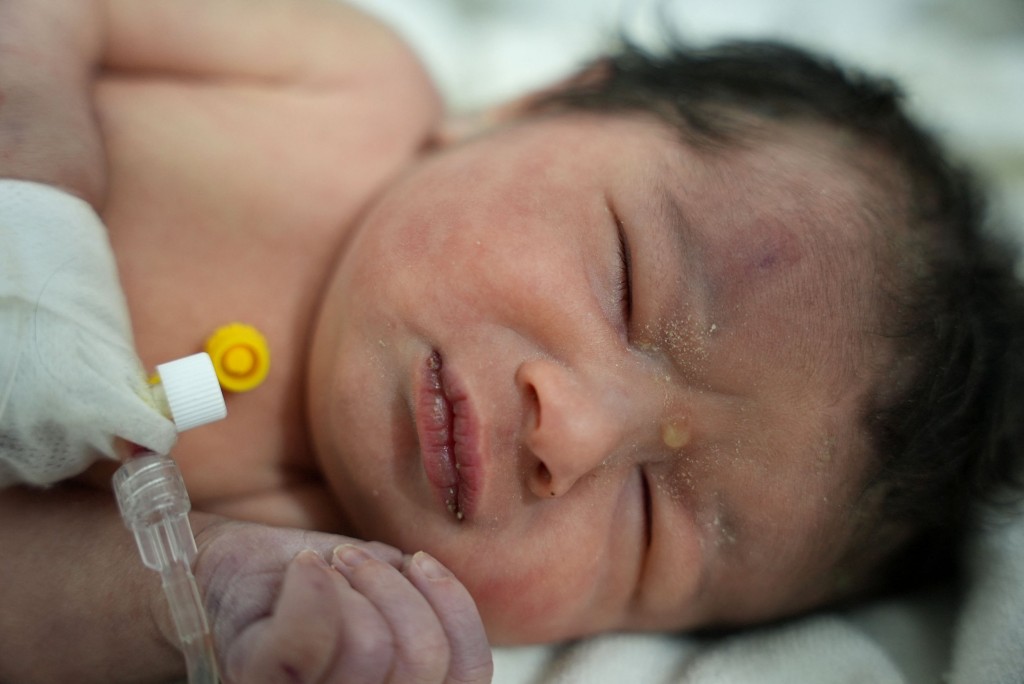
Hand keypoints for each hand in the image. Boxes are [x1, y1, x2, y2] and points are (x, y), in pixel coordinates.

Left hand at [194, 519, 493, 683]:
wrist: (225, 568)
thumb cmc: (314, 583)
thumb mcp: (389, 592)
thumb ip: (427, 610)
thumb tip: (441, 592)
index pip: (472, 675)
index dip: (457, 613)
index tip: (418, 562)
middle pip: (424, 660)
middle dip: (397, 589)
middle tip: (356, 559)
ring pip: (370, 647)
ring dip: (355, 579)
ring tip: (328, 563)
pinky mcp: (256, 678)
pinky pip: (305, 639)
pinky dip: (313, 584)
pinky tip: (304, 566)